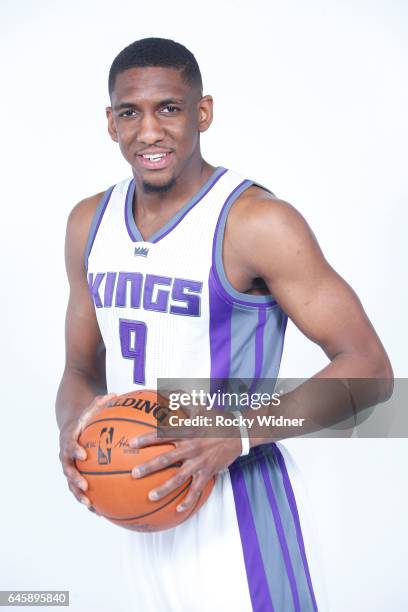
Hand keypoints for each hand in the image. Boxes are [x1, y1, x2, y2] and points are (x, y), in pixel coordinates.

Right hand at [58, 393, 116, 512]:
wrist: (71, 428)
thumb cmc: (85, 417)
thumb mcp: (91, 407)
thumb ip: (100, 402)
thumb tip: (115, 394)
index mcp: (69, 438)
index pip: (69, 444)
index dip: (75, 450)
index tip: (84, 455)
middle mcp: (66, 455)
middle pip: (67, 469)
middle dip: (75, 479)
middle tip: (85, 486)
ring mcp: (70, 467)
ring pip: (72, 484)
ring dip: (79, 496)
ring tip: (91, 506)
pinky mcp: (76, 475)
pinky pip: (81, 490)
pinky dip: (89, 500)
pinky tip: (101, 512)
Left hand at [129, 411, 241, 513]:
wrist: (238, 432)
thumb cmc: (216, 418)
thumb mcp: (199, 406)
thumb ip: (181, 400)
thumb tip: (166, 391)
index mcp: (187, 432)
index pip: (164, 435)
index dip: (147, 439)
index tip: (132, 444)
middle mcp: (191, 448)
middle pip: (167, 459)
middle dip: (149, 467)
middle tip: (134, 474)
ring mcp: (199, 462)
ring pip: (179, 477)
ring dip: (164, 488)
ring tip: (150, 496)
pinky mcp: (208, 472)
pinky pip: (197, 489)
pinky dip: (188, 500)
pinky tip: (178, 510)